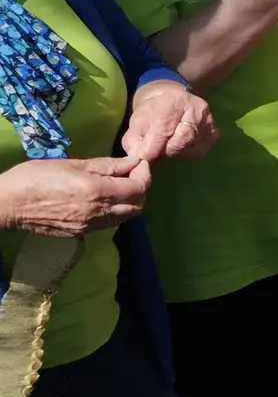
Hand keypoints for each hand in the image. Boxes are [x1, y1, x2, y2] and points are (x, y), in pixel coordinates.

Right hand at [0, 157, 151, 236]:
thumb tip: (132, 162)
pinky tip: (102, 200)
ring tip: (117, 186)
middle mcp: (99, 213)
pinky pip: (107, 224)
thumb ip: (106, 166)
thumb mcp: (73, 164)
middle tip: (131, 175)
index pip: (139, 189)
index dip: (144, 175)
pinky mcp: (80, 234)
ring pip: (124, 217)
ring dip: (129, 203)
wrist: (7, 204)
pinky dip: (114, 212)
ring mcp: (89, 226)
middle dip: (141, 190)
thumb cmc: (36, 177)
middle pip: (137, 206)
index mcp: (99, 193)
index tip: (138, 164)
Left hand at [122, 81, 215, 160]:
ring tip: (163, 150)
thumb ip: (134, 140)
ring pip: (190, 147)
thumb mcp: (137, 121)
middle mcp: (197, 108)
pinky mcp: (214, 133)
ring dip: (174, 154)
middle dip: (164, 152)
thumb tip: (137, 159)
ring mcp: (209, 121)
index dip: (154, 144)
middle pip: (182, 139)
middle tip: (152, 156)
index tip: (143, 157)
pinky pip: (198, 152)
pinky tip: (177, 148)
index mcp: (175, 100)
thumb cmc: (153, 111)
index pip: (166, 126)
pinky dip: (185, 154)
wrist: (173, 100)